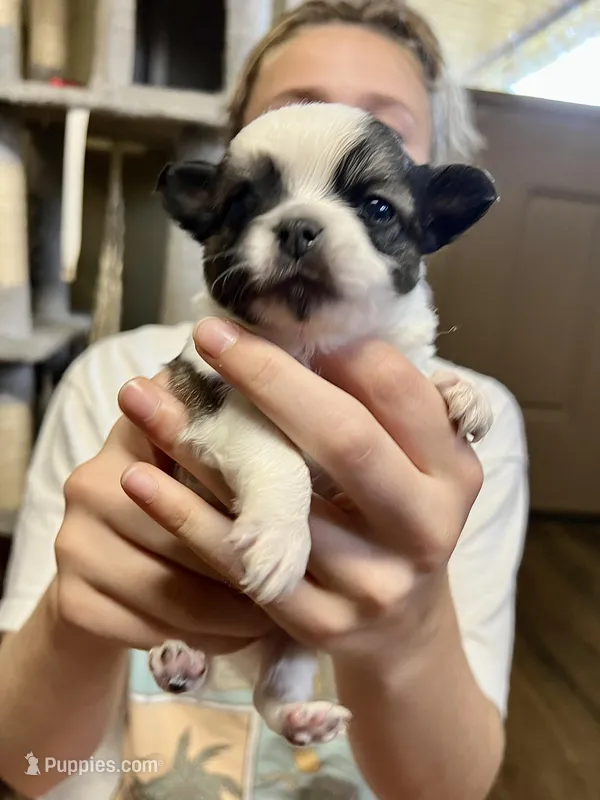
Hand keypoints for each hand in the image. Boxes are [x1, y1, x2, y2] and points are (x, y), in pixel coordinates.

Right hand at [52, 372, 272, 653]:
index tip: (290, 513)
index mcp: (134, 430)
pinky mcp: (71, 599)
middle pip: (187, 530)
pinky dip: (203, 640)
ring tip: (276, 618)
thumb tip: (319, 451)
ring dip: (235, 614)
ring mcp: (73, 541)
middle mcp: (91, 478)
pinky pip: (153, 629)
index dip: (244, 477)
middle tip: (298, 586)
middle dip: (246, 564)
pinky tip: (234, 638)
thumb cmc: (181, 514)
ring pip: (175, 590)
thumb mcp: (208, 474)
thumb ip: (244, 455)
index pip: (191, 440)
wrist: (109, 580)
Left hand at [118, 318, 482, 666]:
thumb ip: (381, 406)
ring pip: (280, 503)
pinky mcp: (321, 624)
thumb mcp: (417, 463)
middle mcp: (424, 529)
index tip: (277, 321)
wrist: (404, 629)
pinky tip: (138, 478)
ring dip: (202, 444)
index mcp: (453, 474)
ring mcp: (374, 584)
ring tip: (142, 397)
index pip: (399, 392)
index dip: (338, 350)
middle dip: (270, 379)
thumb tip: (309, 339)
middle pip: (346, 440)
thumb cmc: (399, 520)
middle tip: (206, 336)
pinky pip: (244, 563)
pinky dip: (186, 517)